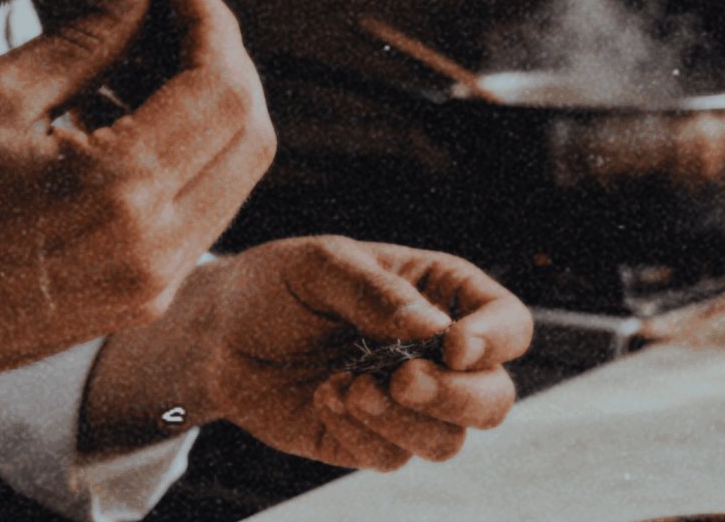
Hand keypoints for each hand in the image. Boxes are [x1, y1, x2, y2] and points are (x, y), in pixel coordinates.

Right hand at [0, 0, 273, 479]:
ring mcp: (153, 285)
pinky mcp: (141, 300)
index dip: (214, 25)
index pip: (223, 92)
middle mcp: (154, 250)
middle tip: (174, 21)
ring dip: (210, 111)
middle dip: (225, 63)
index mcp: (118, 193)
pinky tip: (132, 125)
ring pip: (234, 177)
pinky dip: (188, 159)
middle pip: (250, 136)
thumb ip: (84, 42)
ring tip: (143, 69)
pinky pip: (201, 214)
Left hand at [204, 236, 530, 470]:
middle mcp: (433, 354)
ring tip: (348, 385)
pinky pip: (391, 457)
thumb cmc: (275, 285)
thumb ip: (376, 293)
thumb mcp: (318, 266)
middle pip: (494, 397)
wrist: (218, 334)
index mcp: (438, 296)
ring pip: (449, 440)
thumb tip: (436, 333)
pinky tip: (323, 395)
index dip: (496, 340)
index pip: (507, 323)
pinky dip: (359, 432)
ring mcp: (404, 403)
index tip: (453, 345)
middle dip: (458, 397)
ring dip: (404, 421)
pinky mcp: (368, 439)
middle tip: (403, 380)